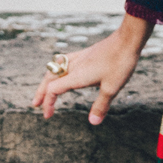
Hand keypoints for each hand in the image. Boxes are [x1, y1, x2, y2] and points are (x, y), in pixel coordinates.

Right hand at [32, 14, 154, 124]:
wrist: (127, 39)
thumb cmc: (120, 62)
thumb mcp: (112, 88)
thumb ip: (101, 105)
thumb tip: (93, 123)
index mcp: (77, 76)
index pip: (53, 90)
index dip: (47, 103)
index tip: (47, 115)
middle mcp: (74, 65)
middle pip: (49, 78)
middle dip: (41, 92)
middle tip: (35, 104)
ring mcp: (80, 57)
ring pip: (55, 68)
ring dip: (47, 80)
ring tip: (45, 89)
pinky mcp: (86, 53)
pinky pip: (64, 61)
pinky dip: (58, 69)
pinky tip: (64, 71)